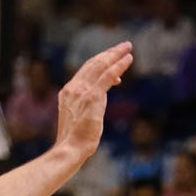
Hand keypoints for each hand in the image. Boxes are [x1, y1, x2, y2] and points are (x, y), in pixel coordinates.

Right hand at [53, 42, 132, 161]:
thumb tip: (92, 112)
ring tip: (127, 47)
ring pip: (101, 65)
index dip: (100, 64)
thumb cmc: (74, 142)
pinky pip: (108, 75)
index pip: (85, 72)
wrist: (69, 148)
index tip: (112, 61)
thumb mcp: (77, 121)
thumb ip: (84, 111)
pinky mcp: (93, 96)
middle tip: (122, 46)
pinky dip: (119, 65)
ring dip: (115, 54)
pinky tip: (128, 59)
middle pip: (92, 64)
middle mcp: (73, 88)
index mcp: (67, 93)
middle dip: (108, 53)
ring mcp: (82, 90)